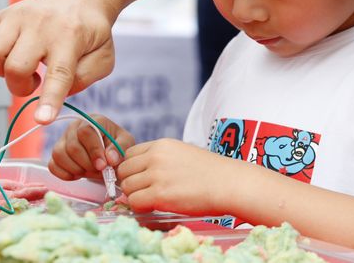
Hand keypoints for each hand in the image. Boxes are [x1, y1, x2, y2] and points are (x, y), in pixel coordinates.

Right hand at [0, 0, 116, 123]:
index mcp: (71, 36)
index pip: (60, 73)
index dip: (49, 99)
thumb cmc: (91, 31)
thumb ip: (86, 77)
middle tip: (35, 81)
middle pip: (16, 67)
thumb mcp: (104, 56)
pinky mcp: (1, 14)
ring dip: (0, 71)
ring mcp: (18, 17)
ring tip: (21, 66)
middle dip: (20, 87)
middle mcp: (42, 25)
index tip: (42, 120)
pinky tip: (4, 57)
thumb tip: (59, 93)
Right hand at [49, 115, 134, 180]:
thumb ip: (120, 149)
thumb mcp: (126, 144)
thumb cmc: (118, 146)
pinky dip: (65, 174)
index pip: (86, 132)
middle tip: (99, 171)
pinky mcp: (56, 153)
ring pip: (59, 155)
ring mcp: (63, 140)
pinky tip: (78, 175)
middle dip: (87, 164)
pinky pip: (52, 165)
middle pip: (72, 146)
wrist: (109, 156)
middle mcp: (75, 127)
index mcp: (93, 120)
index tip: (103, 165)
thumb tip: (110, 158)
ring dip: (76, 169)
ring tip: (90, 172)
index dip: (94, 150)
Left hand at [117, 139, 235, 214]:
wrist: (229, 183)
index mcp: (162, 145)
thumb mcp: (183, 153)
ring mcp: (157, 175)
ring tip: (152, 200)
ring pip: (127, 187)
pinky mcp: (160, 194)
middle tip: (145, 192)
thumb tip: (144, 173)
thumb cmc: (212, 172)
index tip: (142, 179)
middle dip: (131, 183)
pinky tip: (155, 207)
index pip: (129, 154)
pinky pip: (135, 202)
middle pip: (124, 170)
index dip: (133, 169)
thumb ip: (162, 159)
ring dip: (136, 196)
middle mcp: (156, 157)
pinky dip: (141, 207)